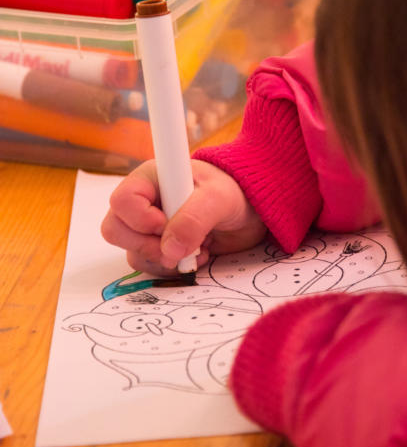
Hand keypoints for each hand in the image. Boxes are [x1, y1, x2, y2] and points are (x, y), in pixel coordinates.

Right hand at [101, 159, 266, 275]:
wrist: (251, 211)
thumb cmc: (234, 192)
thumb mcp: (218, 198)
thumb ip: (194, 219)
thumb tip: (169, 250)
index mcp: (152, 178)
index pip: (122, 201)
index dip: (141, 219)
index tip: (167, 223)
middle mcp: (145, 202)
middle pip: (115, 230)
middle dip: (147, 244)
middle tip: (180, 245)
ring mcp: (151, 227)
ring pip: (133, 252)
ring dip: (164, 259)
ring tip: (198, 248)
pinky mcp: (161, 247)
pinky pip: (150, 266)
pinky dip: (172, 268)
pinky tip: (198, 256)